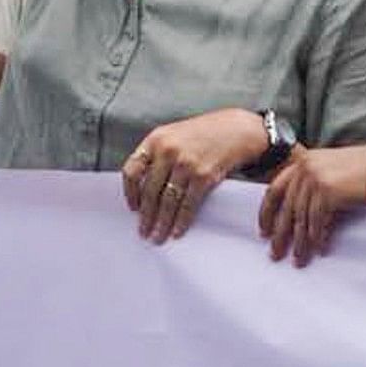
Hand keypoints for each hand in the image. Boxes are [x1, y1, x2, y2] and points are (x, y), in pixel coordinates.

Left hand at [119, 108, 268, 243]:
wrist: (236, 129)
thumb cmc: (203, 134)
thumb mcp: (173, 135)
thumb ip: (157, 155)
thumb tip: (142, 189)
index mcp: (155, 139)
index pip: (132, 170)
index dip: (130, 193)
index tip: (132, 208)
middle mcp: (168, 151)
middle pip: (149, 191)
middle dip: (145, 216)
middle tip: (143, 231)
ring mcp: (185, 164)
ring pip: (167, 201)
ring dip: (161, 223)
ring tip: (158, 237)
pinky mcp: (203, 176)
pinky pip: (188, 205)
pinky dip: (181, 221)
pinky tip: (177, 231)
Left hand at [260, 142, 365, 265]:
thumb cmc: (364, 172)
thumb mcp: (332, 171)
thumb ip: (313, 184)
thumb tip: (297, 213)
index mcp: (303, 161)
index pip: (275, 189)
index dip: (267, 213)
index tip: (264, 232)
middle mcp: (305, 167)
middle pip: (286, 207)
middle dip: (280, 234)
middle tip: (275, 254)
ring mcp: (316, 177)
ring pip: (301, 218)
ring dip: (300, 243)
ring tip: (298, 260)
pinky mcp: (329, 190)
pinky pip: (318, 222)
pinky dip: (318, 239)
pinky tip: (319, 251)